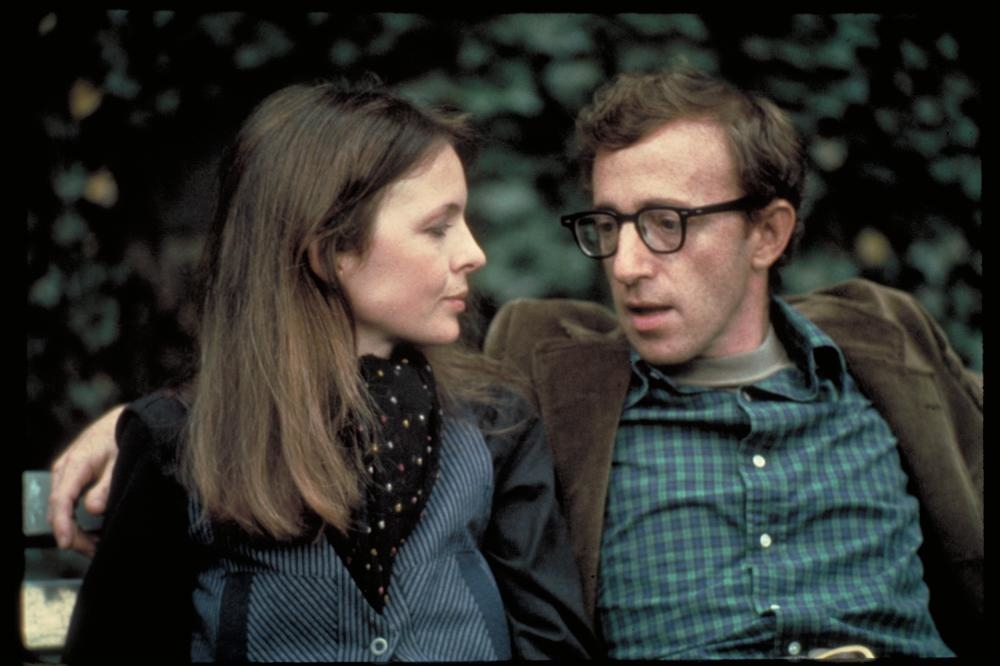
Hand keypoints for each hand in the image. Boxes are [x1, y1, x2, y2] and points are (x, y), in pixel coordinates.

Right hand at [47, 404, 124, 554]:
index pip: (61, 500)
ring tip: (97, 544)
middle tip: (94, 550)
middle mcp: (64, 470)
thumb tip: (93, 509)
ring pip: (62, 510)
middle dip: (73, 535)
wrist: (126, 421)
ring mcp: (65, 475)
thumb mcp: (121, 461)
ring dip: (76, 530)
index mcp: (75, 465)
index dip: (62, 524)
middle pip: (59, 510)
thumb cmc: (124, 439)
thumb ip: (107, 485)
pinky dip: (77, 520)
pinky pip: (68, 504)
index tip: (66, 543)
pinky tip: (93, 531)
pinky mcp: (71, 479)